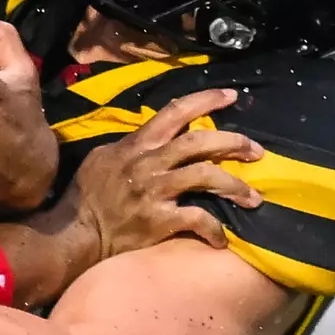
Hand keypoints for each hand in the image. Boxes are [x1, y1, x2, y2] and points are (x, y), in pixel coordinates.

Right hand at [69, 88, 264, 260]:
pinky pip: (197, 219)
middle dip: (234, 143)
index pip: (175, 111)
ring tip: (253, 198)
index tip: (232, 96)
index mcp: (138, 144)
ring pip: (206, 177)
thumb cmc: (89, 194)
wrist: (77, 233)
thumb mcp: (104, 157)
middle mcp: (149, 163)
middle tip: (257, 152)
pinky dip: (215, 229)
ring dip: (235, 186)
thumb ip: (133, 145)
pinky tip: (222, 239)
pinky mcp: (159, 220)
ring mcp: (155, 191)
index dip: (207, 100)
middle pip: (200, 142)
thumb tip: (157, 135)